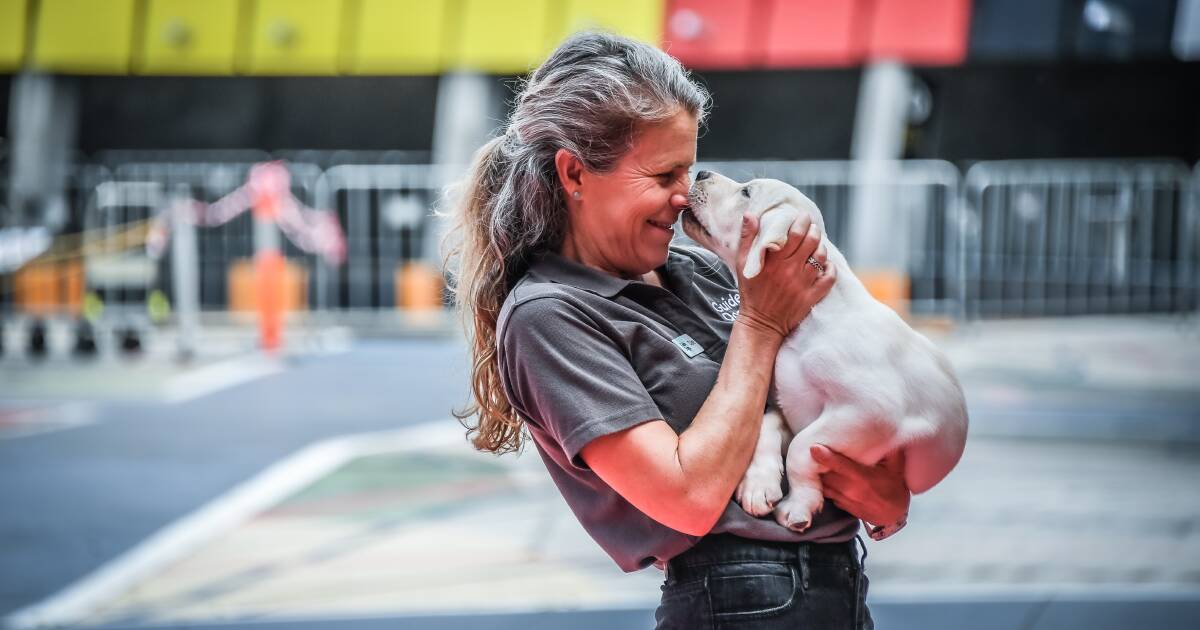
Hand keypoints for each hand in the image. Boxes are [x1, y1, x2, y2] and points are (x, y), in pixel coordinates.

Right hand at [735, 213, 834, 338]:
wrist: (760, 324)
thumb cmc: (751, 292)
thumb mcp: (743, 264)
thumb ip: (747, 238)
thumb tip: (750, 214)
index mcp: (775, 261)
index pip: (795, 233)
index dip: (802, 222)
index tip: (803, 217)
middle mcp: (790, 270)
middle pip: (811, 241)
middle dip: (814, 230)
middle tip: (812, 227)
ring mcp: (803, 284)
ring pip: (821, 257)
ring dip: (821, 246)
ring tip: (817, 243)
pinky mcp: (811, 297)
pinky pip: (829, 278)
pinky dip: (830, 268)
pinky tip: (826, 264)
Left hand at [811, 444, 908, 527]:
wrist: (894, 514)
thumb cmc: (895, 488)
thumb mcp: (897, 467)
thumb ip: (890, 449)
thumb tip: (886, 431)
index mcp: (864, 478)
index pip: (840, 466)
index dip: (825, 457)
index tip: (814, 448)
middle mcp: (851, 490)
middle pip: (825, 474)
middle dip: (817, 463)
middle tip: (812, 449)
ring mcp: (844, 499)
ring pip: (823, 484)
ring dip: (819, 474)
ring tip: (816, 462)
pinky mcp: (840, 504)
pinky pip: (826, 492)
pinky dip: (824, 484)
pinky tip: (826, 475)